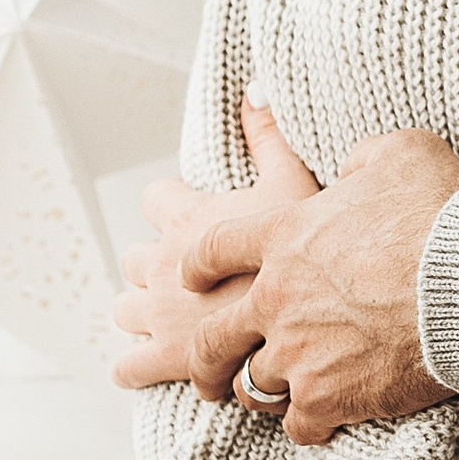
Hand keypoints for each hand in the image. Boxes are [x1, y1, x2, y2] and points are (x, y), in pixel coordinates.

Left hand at [111, 94, 317, 389]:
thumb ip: (270, 136)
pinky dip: (138, 369)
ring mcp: (162, 317)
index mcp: (190, 219)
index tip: (196, 217)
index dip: (172, 206)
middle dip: (153, 268)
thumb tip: (254, 90)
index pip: (154, 198)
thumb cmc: (315, 247)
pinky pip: (130, 368)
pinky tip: (156, 367)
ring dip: (144, 316)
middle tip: (190, 277)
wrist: (333, 318)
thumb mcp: (297, 181)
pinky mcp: (173, 365)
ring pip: (125, 313)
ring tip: (174, 324)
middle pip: (131, 259)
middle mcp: (163, 266)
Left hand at [183, 126, 458, 442]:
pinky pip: (297, 425)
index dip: (197, 264)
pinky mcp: (327, 397)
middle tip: (208, 372)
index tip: (190, 277)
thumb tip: (355, 170)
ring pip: (252, 385)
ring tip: (272, 398)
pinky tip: (319, 423)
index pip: (213, 248)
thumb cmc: (440, 214)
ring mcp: (296, 352)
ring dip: (262, 390)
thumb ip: (363, 159)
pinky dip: (307, 425)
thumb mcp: (402, 154)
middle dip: (205, 360)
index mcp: (284, 236)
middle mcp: (276, 298)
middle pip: (212, 339)